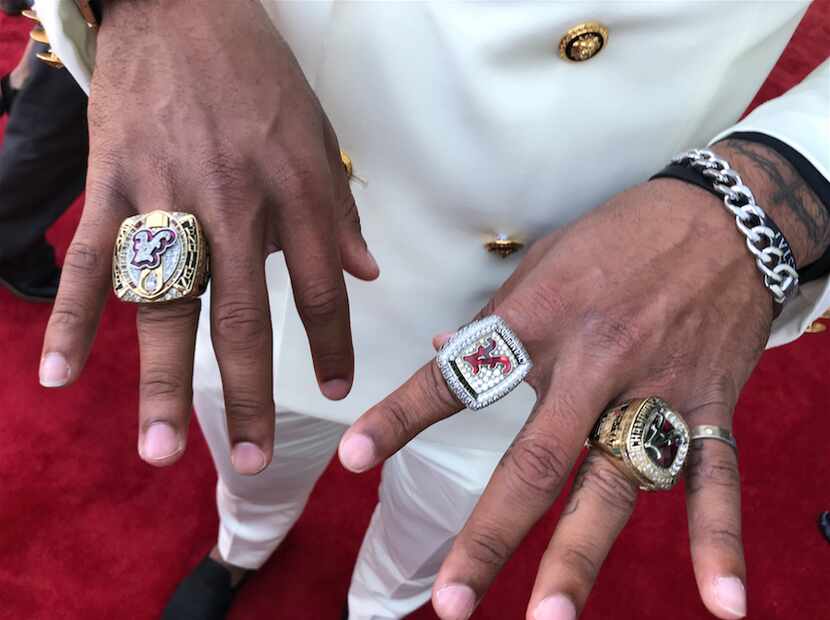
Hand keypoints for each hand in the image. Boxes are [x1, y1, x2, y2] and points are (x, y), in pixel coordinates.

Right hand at [38, 1, 377, 473]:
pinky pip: (87, 259)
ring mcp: (165, 195)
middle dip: (247, 395)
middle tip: (251, 460)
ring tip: (160, 449)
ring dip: (158, 382)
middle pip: (242, 317)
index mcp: (293, 191)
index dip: (332, 344)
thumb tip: (367, 272)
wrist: (184, 4)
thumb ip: (339, 210)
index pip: (322, 288)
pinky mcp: (112, 182)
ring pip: (163, 304)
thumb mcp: (318, 135)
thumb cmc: (257, 74)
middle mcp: (233, 203)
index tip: (337, 390)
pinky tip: (60, 374)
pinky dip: (69, 317)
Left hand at [340, 139, 828, 619]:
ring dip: (579, 555)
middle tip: (451, 601)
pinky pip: (715, 479)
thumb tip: (445, 348)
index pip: (458, 378)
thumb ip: (497, 314)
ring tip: (548, 616)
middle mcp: (592, 364)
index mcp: (541, 320)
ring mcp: (653, 390)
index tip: (354, 460)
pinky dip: (718, 541)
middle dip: (489, 534)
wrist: (724, 216)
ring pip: (613, 483)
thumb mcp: (546, 259)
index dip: (400, 418)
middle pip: (533, 460)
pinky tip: (721, 603)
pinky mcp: (708, 404)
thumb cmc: (622, 233)